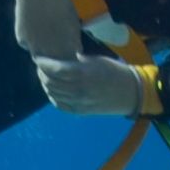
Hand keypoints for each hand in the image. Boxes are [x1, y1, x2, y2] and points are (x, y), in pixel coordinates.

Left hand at [36, 53, 155, 117]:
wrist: (131, 93)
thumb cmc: (115, 71)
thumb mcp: (96, 60)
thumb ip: (77, 60)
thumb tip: (61, 57)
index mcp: (83, 73)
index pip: (55, 69)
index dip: (43, 63)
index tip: (38, 58)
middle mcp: (78, 89)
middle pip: (51, 82)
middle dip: (42, 73)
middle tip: (41, 66)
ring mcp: (79, 102)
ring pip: (53, 94)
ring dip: (46, 85)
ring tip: (45, 77)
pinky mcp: (81, 111)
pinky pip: (61, 106)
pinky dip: (53, 98)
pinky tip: (52, 91)